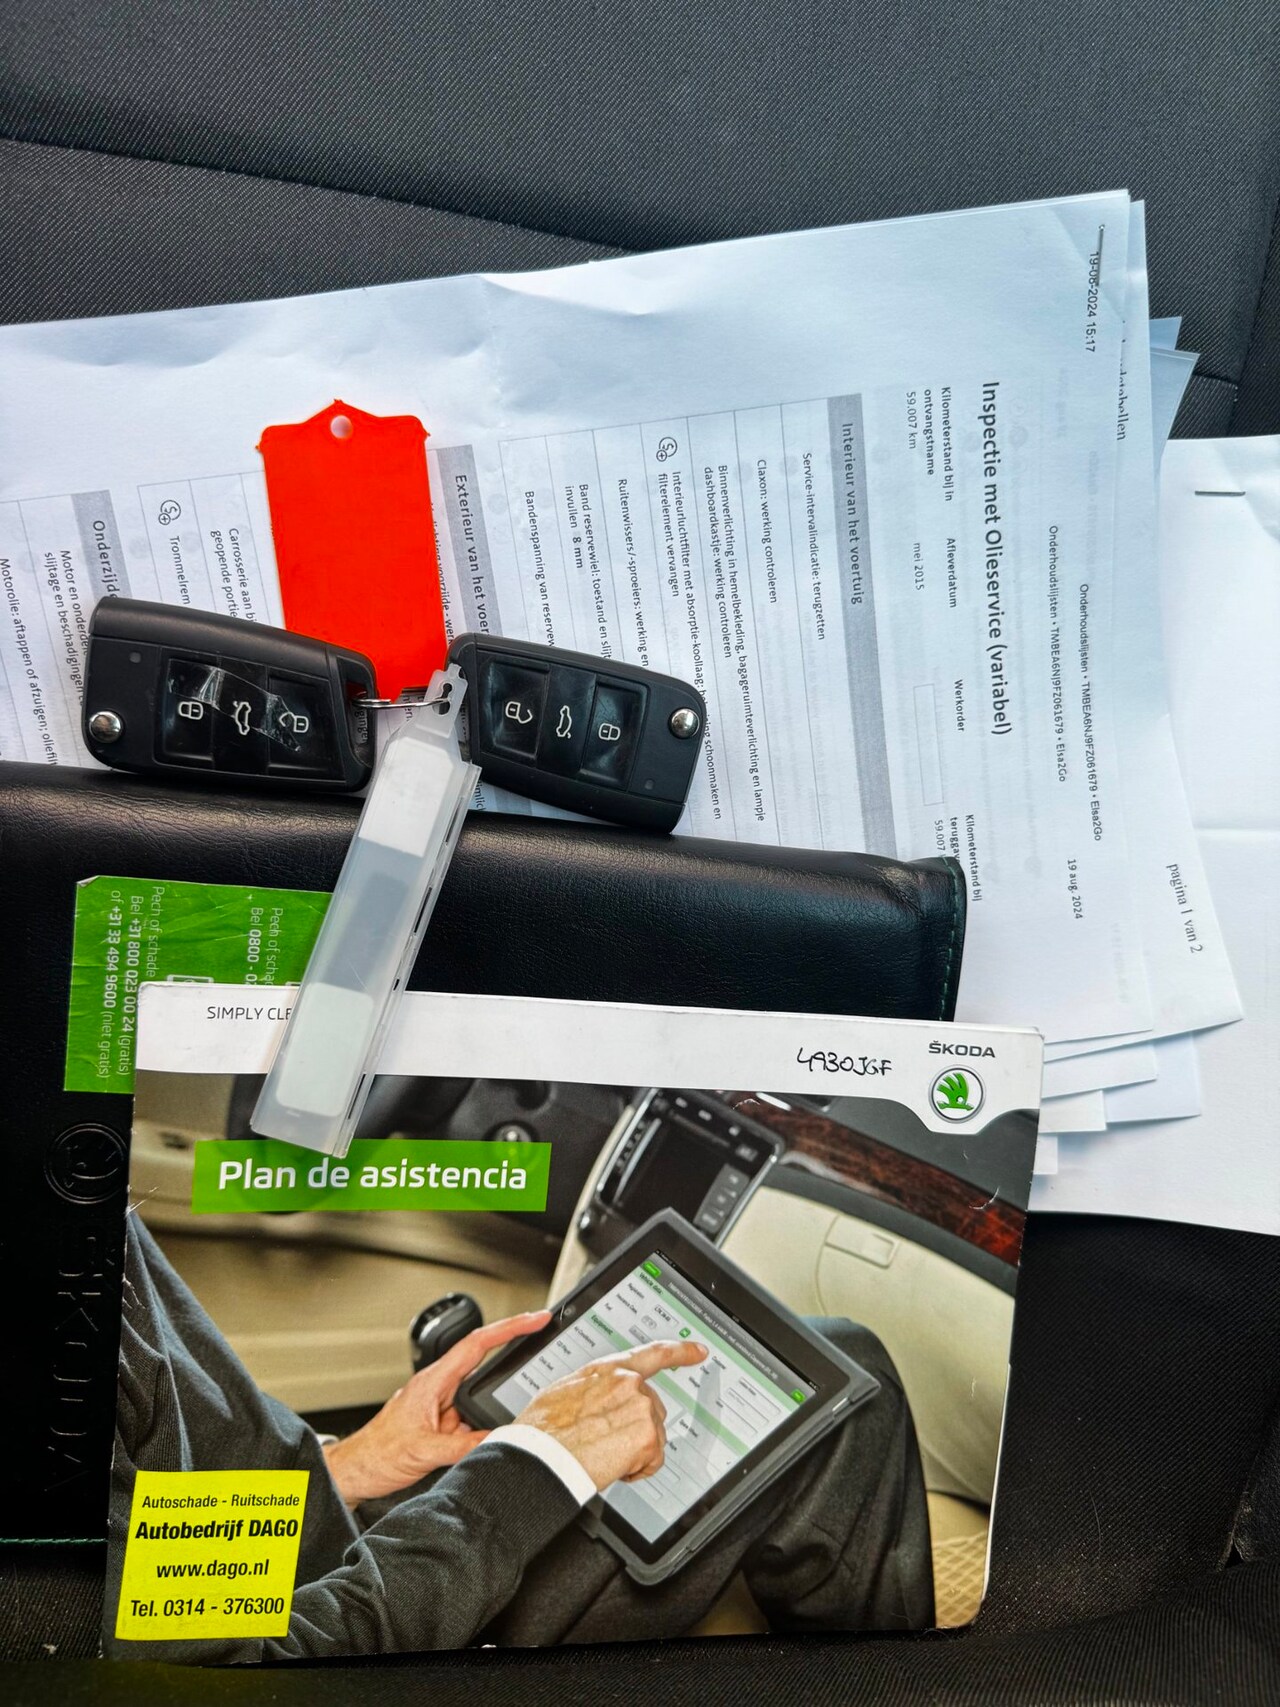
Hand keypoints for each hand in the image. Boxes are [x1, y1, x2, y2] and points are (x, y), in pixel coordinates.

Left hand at [323, 1309, 550, 1505]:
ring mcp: (440, 1406)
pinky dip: (487, 1424)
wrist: (355, 1472)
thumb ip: (463, 1446)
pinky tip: (493, 1435)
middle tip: (542, 1344)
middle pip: (484, 1361)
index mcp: (434, 1381)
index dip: (510, 1327)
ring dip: (498, 1402)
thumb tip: (499, 1439)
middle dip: (513, 1353)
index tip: (536, 1319)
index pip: (478, 1344)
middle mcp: (439, 1388)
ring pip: (480, 1395)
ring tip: (519, 1405)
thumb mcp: (424, 1451)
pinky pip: (473, 1419)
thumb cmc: (376, 1454)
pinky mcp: (441, 1424)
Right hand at [521, 1339, 708, 1491]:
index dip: (680, 1352)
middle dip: (637, 1431)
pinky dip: (637, 1471)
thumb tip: (599, 1399)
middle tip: (606, 1443)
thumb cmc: (543, 1429)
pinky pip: (653, 1461)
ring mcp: (640, 1407)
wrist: (540, 1455)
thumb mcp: (566, 1391)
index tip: (698, 1351)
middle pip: (653, 1411)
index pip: (652, 1354)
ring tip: (603, 1455)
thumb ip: (595, 1388)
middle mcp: (628, 1383)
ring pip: (654, 1437)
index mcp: (608, 1369)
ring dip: (635, 1452)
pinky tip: (612, 1466)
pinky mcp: (646, 1436)